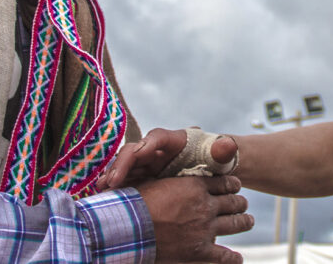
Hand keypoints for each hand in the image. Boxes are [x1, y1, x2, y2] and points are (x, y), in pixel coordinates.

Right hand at [98, 128, 237, 189]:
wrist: (212, 174)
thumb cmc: (216, 161)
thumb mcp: (220, 156)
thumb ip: (222, 149)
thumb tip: (228, 145)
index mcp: (173, 141)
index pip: (157, 137)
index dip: (146, 144)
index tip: (138, 153)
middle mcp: (156, 150)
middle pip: (134, 152)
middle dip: (122, 164)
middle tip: (113, 180)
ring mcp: (146, 164)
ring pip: (125, 166)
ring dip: (113, 176)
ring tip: (104, 188)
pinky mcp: (141, 178)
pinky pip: (125, 181)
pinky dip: (115, 187)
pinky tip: (105, 196)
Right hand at [137, 175, 253, 263]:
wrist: (129, 226)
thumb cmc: (137, 202)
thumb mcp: (156, 182)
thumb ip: (173, 182)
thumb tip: (175, 181)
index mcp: (195, 186)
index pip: (224, 183)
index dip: (233, 184)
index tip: (236, 186)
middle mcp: (205, 206)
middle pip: (234, 202)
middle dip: (240, 203)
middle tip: (243, 204)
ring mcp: (205, 229)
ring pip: (236, 223)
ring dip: (245, 222)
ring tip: (248, 221)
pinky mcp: (200, 251)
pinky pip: (224, 255)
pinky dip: (233, 258)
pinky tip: (237, 259)